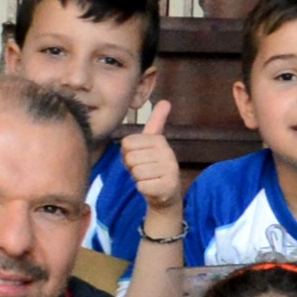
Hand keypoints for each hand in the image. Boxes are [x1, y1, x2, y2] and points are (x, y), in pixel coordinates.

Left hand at [116, 96, 182, 217]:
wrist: (166, 194)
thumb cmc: (153, 166)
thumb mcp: (152, 144)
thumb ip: (157, 122)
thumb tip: (166, 101)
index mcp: (160, 141)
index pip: (126, 144)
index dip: (127, 154)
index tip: (140, 158)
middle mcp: (168, 153)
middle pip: (130, 158)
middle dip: (132, 168)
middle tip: (144, 170)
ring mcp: (170, 170)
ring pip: (136, 172)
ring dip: (138, 179)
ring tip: (149, 178)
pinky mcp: (167, 187)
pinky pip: (141, 186)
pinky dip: (143, 189)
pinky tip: (152, 188)